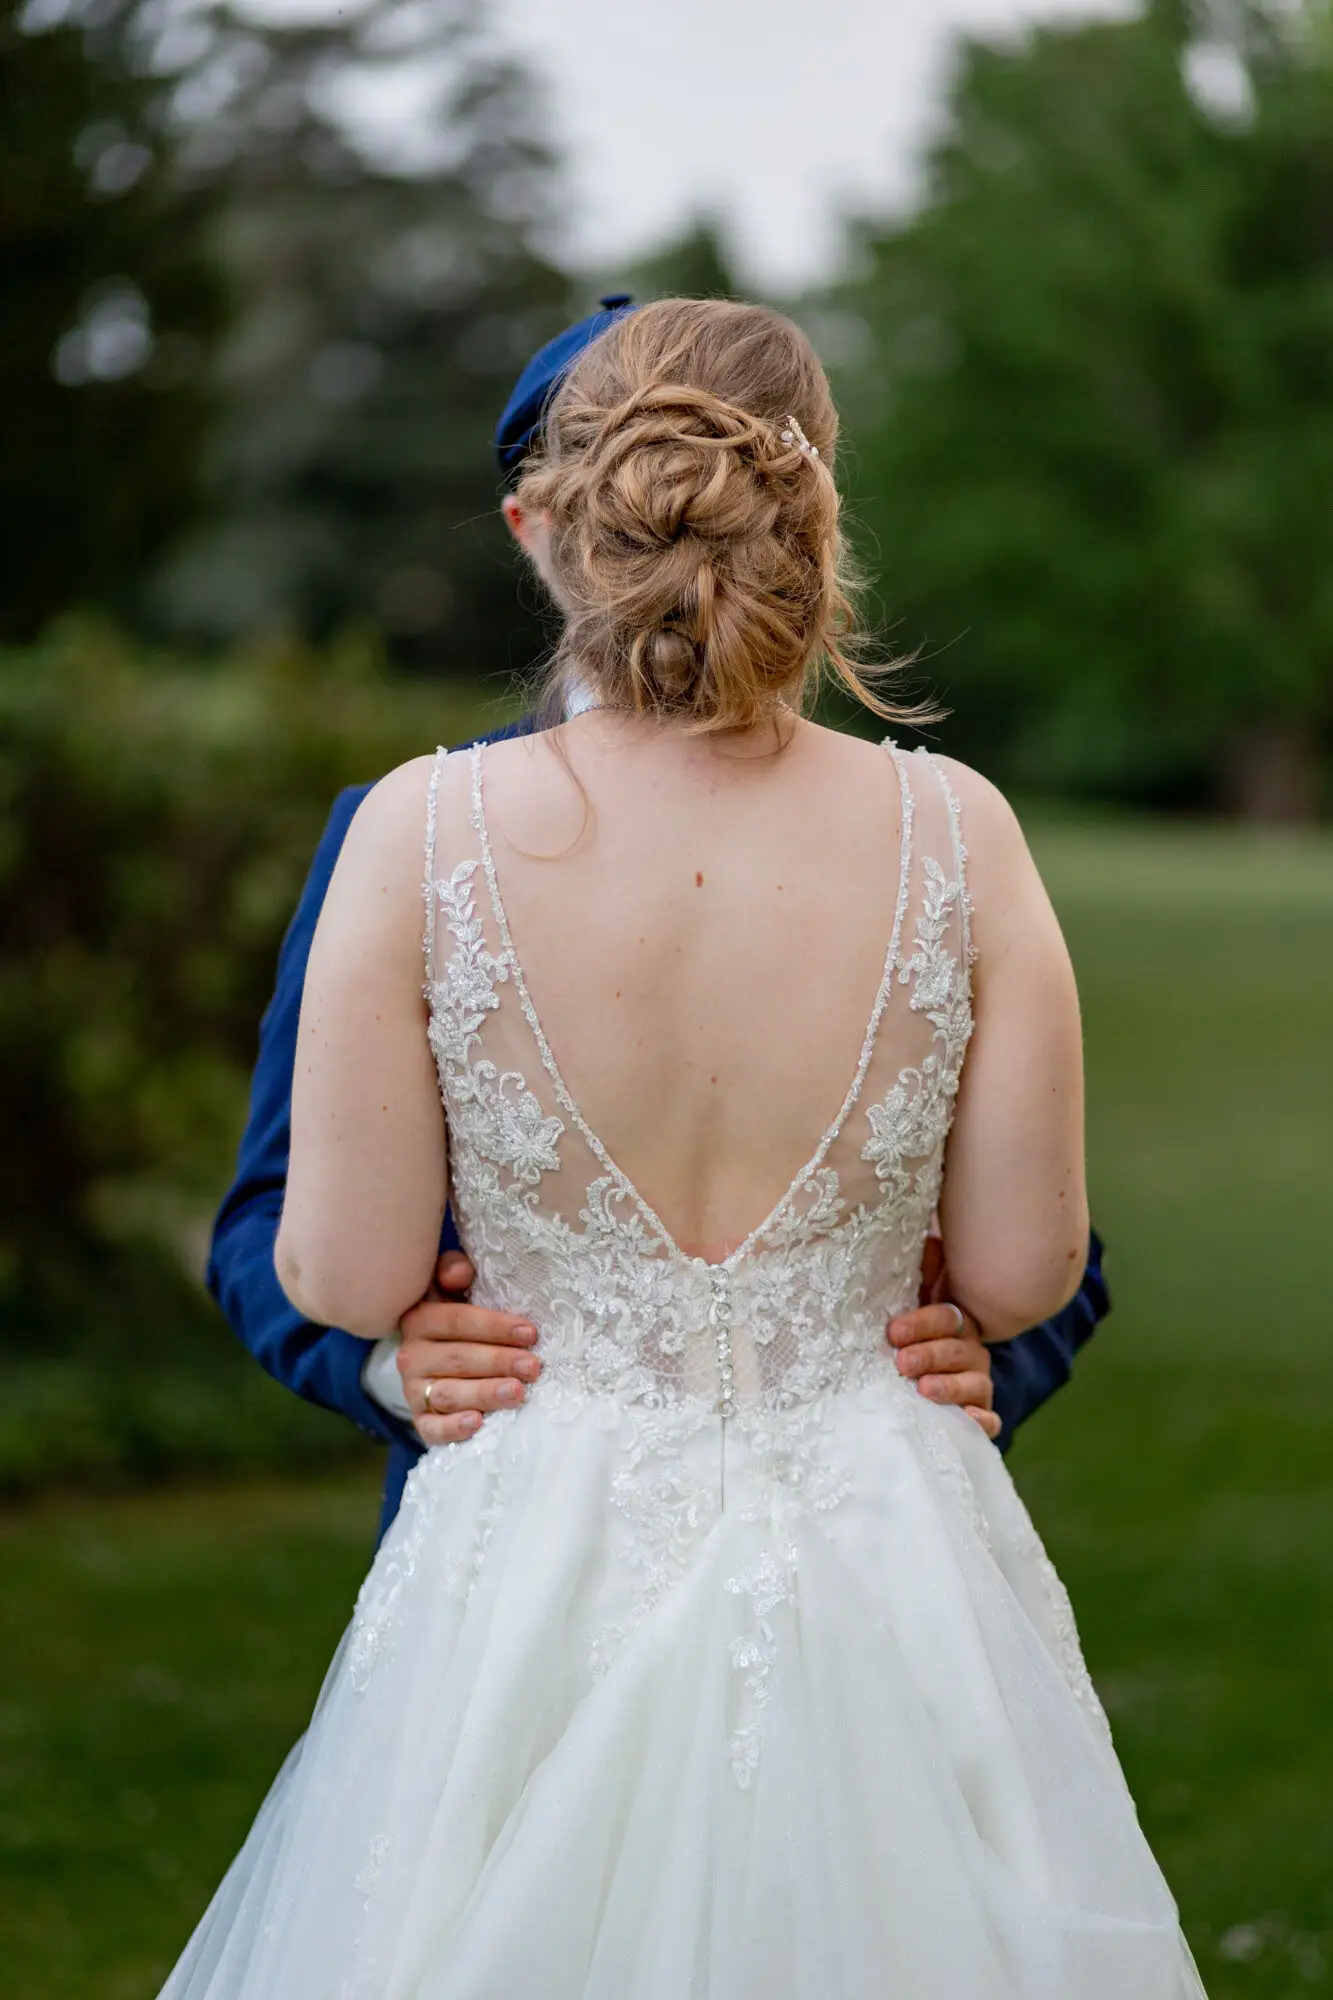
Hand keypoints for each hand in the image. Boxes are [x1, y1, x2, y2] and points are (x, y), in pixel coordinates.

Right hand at [397, 1251, 541, 1446]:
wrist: (438, 1363)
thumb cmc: (459, 1323)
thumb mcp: (453, 1291)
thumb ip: (453, 1272)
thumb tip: (461, 1271)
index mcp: (419, 1320)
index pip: (455, 1320)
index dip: (493, 1326)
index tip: (529, 1332)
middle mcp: (412, 1356)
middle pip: (457, 1359)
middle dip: (498, 1361)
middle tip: (534, 1366)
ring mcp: (414, 1392)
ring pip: (449, 1394)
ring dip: (485, 1393)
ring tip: (517, 1392)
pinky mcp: (422, 1422)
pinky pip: (433, 1428)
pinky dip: (453, 1428)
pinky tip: (477, 1423)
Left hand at [887, 1261, 998, 1439]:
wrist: (915, 1375)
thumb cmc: (907, 1333)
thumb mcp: (908, 1301)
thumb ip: (918, 1273)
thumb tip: (926, 1244)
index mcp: (955, 1321)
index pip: (946, 1317)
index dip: (922, 1323)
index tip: (894, 1331)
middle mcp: (971, 1351)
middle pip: (958, 1351)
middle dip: (930, 1355)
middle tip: (902, 1362)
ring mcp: (976, 1383)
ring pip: (975, 1385)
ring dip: (951, 1387)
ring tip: (924, 1389)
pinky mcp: (978, 1416)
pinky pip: (989, 1420)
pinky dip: (982, 1422)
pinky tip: (968, 1421)